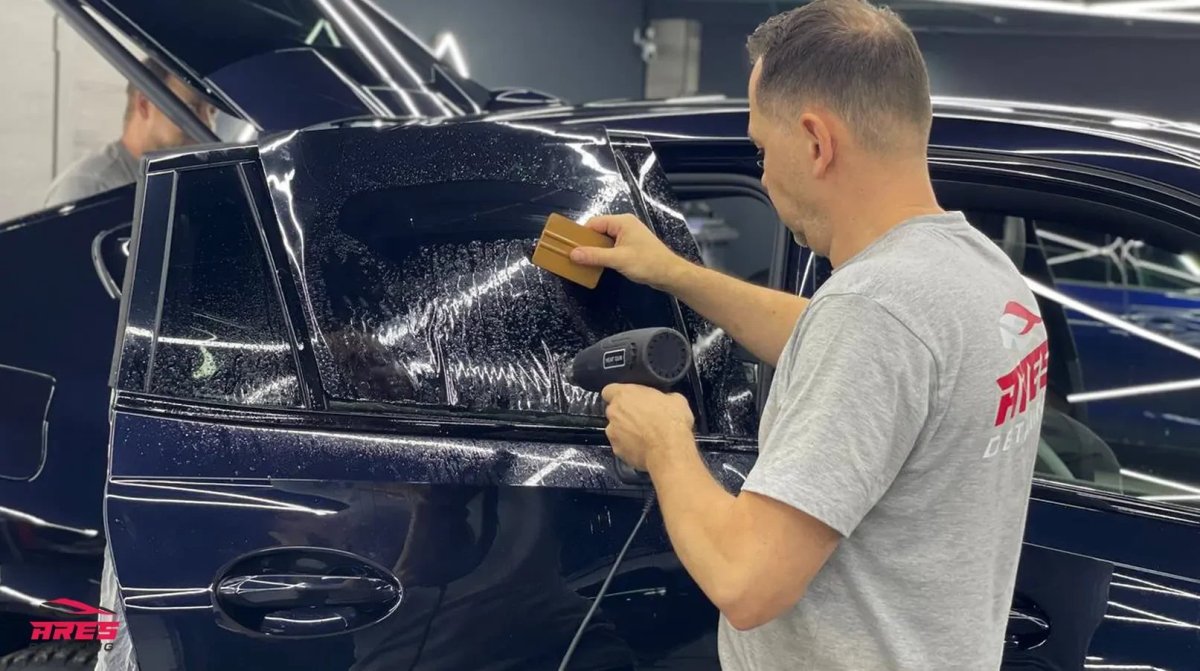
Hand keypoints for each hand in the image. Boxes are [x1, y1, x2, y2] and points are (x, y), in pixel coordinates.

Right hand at [570, 214, 689, 290]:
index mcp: (622, 222)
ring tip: (582, 261)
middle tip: (573, 255)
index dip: (581, 234)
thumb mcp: (618, 259)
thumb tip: (573, 254)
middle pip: (598, 231)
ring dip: (595, 251)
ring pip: (604, 241)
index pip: (594, 223)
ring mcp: (628, 237)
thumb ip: (594, 256)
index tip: (569, 245)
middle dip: (586, 243)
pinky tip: (596, 264)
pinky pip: (611, 248)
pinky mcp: (631, 247)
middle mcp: (624, 226)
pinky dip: (603, 255)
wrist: (670, 274)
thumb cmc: (647, 263)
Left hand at [602, 383, 694, 471]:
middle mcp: (614, 412)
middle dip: (625, 414)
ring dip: (626, 431)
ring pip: (616, 429)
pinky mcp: (617, 450)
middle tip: (643, 418)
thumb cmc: (671, 422)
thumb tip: (667, 400)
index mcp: (624, 394)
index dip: (618, 395)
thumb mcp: (676, 400)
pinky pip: (621, 446)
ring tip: (645, 435)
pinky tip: (644, 447)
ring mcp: (613, 432)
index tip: (628, 399)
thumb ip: (663, 396)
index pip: (609, 390)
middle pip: (613, 411)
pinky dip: (629, 447)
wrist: (670, 450)